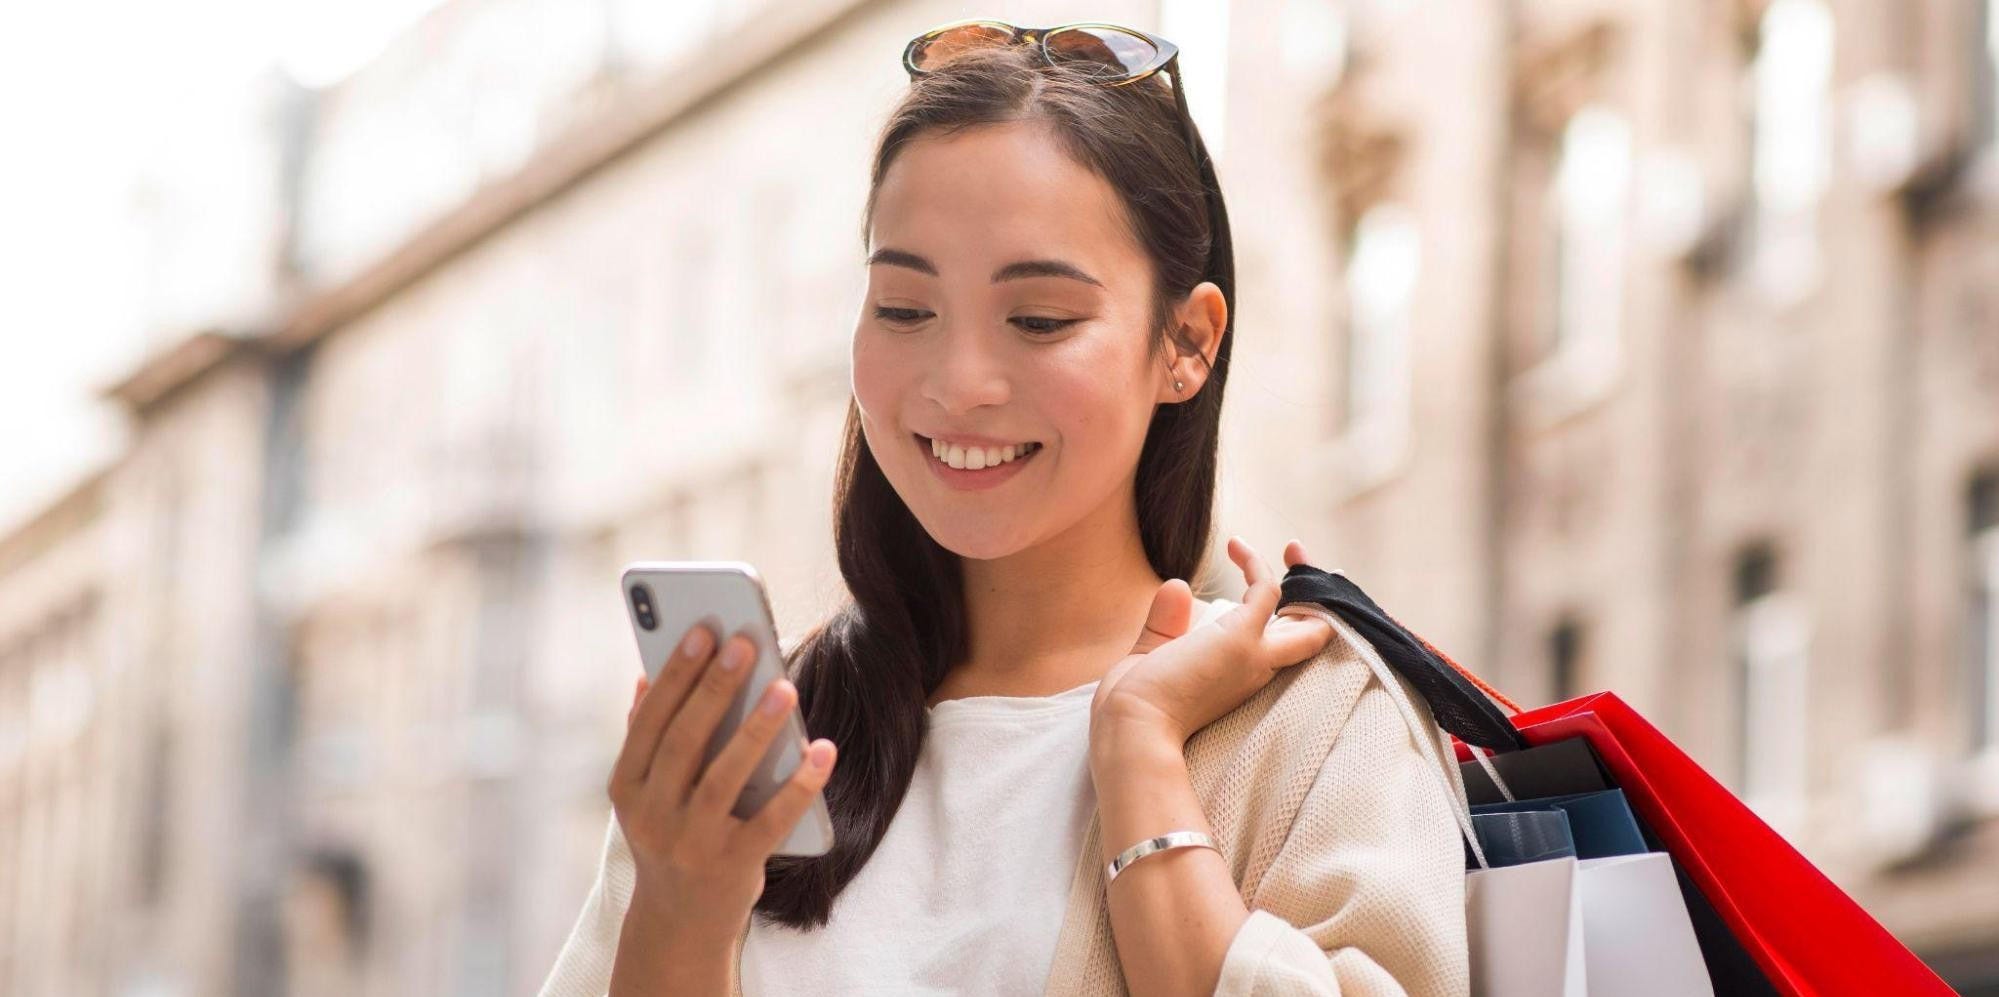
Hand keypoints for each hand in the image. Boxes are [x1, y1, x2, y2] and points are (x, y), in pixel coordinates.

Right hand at [606, 624, 837, 991]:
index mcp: (626, 788)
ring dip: (756, 730)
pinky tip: (823, 751)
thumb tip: (644, 676)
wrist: (677, 925)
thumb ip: (644, 739)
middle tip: (745, 643)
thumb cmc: (669, 838)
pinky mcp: (732, 867)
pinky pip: (772, 819)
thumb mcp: (643, 795)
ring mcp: (691, 844)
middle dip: (715, 688)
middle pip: (685, 741)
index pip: (649, 722)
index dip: (676, 674)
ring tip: (784, 688)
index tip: (702, 630)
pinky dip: (800, 784)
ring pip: (724, 777)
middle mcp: (652, 816)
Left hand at [1089, 537, 1335, 744]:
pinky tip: (1235, 546)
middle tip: (1305, 565)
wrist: (1132, 729)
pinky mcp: (1242, 636)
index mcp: (1240, 681)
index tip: (1283, 595)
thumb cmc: (1135, 709)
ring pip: (1306, 616)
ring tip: (1293, 546)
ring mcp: (1254, 654)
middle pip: (1310, 636)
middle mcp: (1257, 671)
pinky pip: (1267, 589)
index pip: (1282, 654)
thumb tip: (1176, 585)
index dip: (1293, 626)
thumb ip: (1166, 625)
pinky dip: (1257, 563)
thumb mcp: (1152, 658)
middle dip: (1319, 603)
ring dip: (1303, 576)